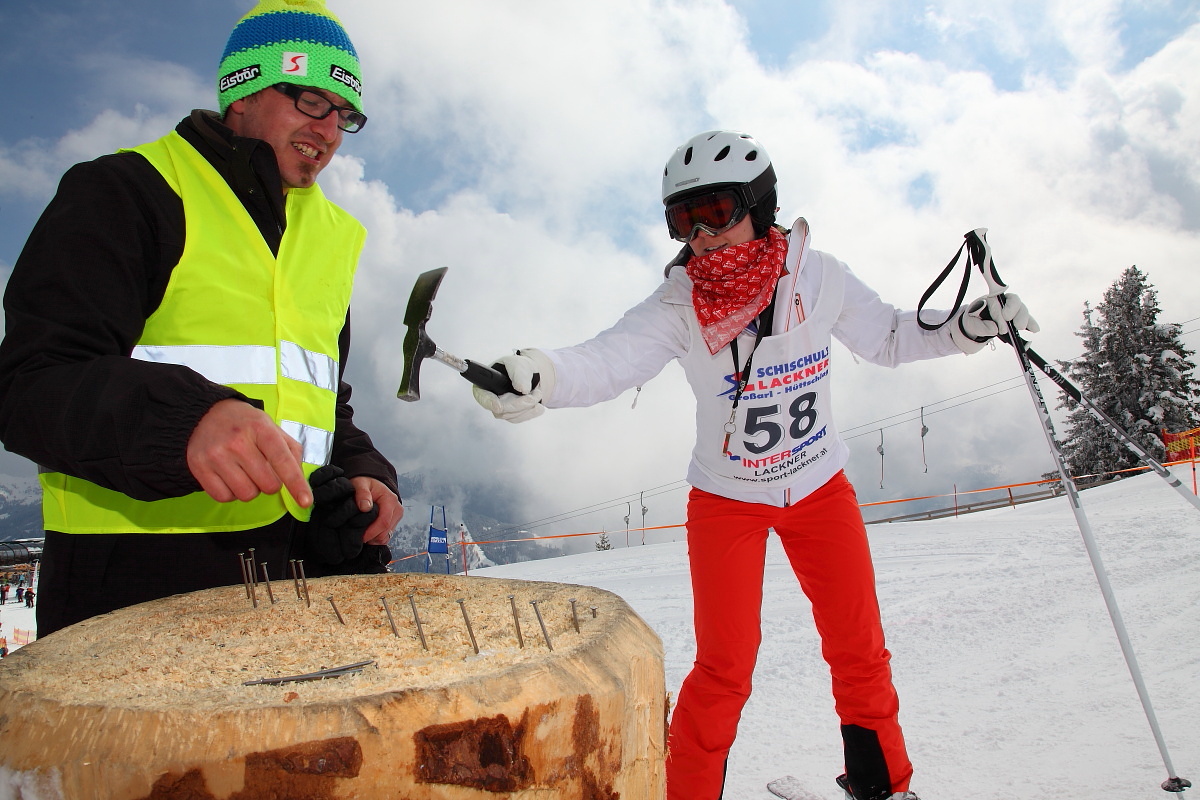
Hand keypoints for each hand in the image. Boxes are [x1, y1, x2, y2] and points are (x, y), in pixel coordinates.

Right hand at [186, 399, 311, 506]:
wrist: (205, 414)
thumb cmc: (245, 424)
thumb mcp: (272, 428)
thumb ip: (291, 451)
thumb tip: (299, 480)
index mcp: (261, 428)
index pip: (282, 460)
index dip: (296, 484)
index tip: (305, 501)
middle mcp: (238, 442)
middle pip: (268, 485)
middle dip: (270, 483)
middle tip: (261, 468)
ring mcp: (216, 455)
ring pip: (247, 494)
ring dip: (250, 489)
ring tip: (244, 471)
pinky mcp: (199, 467)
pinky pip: (224, 497)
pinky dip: (231, 493)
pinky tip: (229, 476)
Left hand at [307, 466, 399, 564]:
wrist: (372, 484)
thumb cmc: (365, 484)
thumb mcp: (360, 484)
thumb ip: (362, 494)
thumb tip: (365, 507)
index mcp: (390, 500)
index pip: (384, 522)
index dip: (372, 532)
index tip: (360, 536)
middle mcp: (397, 509)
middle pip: (386, 532)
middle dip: (371, 537)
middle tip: (357, 535)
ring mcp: (397, 516)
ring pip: (386, 537)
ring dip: (373, 538)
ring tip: (362, 533)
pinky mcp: (394, 522)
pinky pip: (386, 536)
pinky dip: (376, 538)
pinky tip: (368, 532)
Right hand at [472, 349, 556, 422]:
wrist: (529, 374)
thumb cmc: (518, 367)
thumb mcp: (517, 364)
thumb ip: (518, 373)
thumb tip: (522, 389)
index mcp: (485, 385)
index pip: (483, 397)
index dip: (489, 402)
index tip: (498, 406)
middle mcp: (490, 399)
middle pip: (501, 410)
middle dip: (520, 403)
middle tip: (535, 394)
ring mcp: (501, 409)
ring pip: (512, 416)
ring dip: (528, 406)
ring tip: (538, 393)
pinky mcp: (511, 415)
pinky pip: (520, 418)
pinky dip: (531, 412)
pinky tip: (538, 405)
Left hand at [951, 292, 1038, 353]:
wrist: (974, 328)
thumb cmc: (973, 322)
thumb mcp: (971, 324)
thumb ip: (981, 327)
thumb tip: (994, 329)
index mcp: (992, 299)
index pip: (1003, 298)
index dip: (1007, 307)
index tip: (1006, 318)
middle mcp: (1004, 303)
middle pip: (1016, 302)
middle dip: (1018, 313)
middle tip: (1017, 325)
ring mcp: (1012, 311)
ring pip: (1022, 311)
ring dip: (1025, 319)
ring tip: (1021, 328)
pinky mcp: (1017, 321)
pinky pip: (1027, 321)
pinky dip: (1031, 325)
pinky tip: (1034, 330)